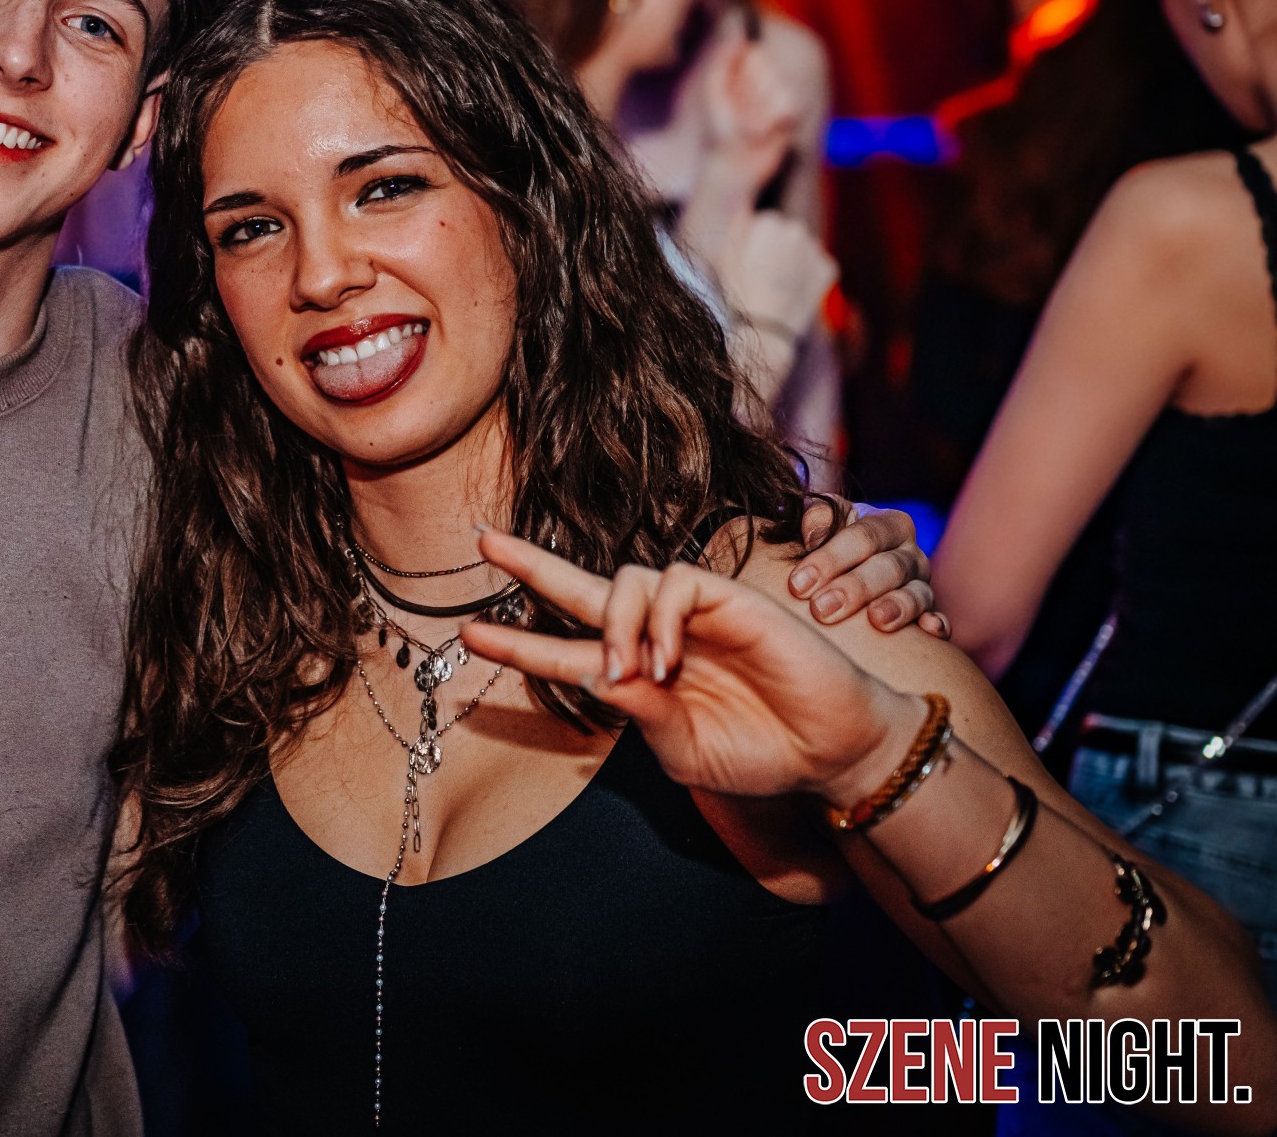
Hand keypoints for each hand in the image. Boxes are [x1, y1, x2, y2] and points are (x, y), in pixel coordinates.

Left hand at [464, 532, 924, 804]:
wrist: (831, 752)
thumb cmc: (761, 754)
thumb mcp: (685, 752)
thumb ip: (641, 715)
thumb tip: (601, 676)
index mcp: (637, 674)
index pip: (565, 650)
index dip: (518, 645)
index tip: (467, 636)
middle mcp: (656, 633)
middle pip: (581, 586)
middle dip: (531, 565)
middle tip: (485, 544)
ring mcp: (692, 611)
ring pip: (624, 578)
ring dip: (614, 624)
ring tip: (628, 671)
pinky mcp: (730, 596)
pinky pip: (674, 582)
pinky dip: (659, 618)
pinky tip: (668, 659)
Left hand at [695, 24, 803, 196]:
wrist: (732, 164)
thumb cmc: (717, 129)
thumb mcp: (714, 92)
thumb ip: (723, 62)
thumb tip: (740, 38)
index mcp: (742, 75)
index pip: (756, 54)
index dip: (745, 71)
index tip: (733, 90)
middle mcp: (761, 85)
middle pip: (770, 69)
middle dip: (754, 91)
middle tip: (741, 113)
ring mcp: (776, 100)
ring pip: (781, 88)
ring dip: (763, 109)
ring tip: (750, 127)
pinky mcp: (789, 118)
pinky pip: (791, 107)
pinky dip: (775, 120)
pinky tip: (764, 133)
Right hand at [719, 209, 836, 342]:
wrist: (766, 327)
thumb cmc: (739, 292)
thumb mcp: (725, 257)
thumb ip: (737, 229)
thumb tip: (745, 210)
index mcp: (769, 222)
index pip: (765, 225)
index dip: (756, 245)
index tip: (751, 264)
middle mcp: (796, 229)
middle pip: (787, 235)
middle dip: (779, 250)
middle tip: (766, 276)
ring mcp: (815, 248)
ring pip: (803, 250)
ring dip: (795, 262)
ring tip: (780, 286)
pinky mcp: (828, 267)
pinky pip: (817, 267)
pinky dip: (808, 277)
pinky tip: (794, 292)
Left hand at [789, 500, 945, 636]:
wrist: (852, 566)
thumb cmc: (831, 543)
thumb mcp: (823, 523)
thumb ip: (816, 518)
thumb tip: (811, 530)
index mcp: (888, 524)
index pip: (863, 537)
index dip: (830, 559)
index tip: (798, 584)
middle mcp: (910, 553)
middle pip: (889, 567)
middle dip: (855, 588)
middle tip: (821, 610)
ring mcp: (923, 585)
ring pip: (917, 594)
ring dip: (897, 607)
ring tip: (877, 621)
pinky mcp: (930, 614)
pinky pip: (940, 620)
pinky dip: (938, 624)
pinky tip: (930, 629)